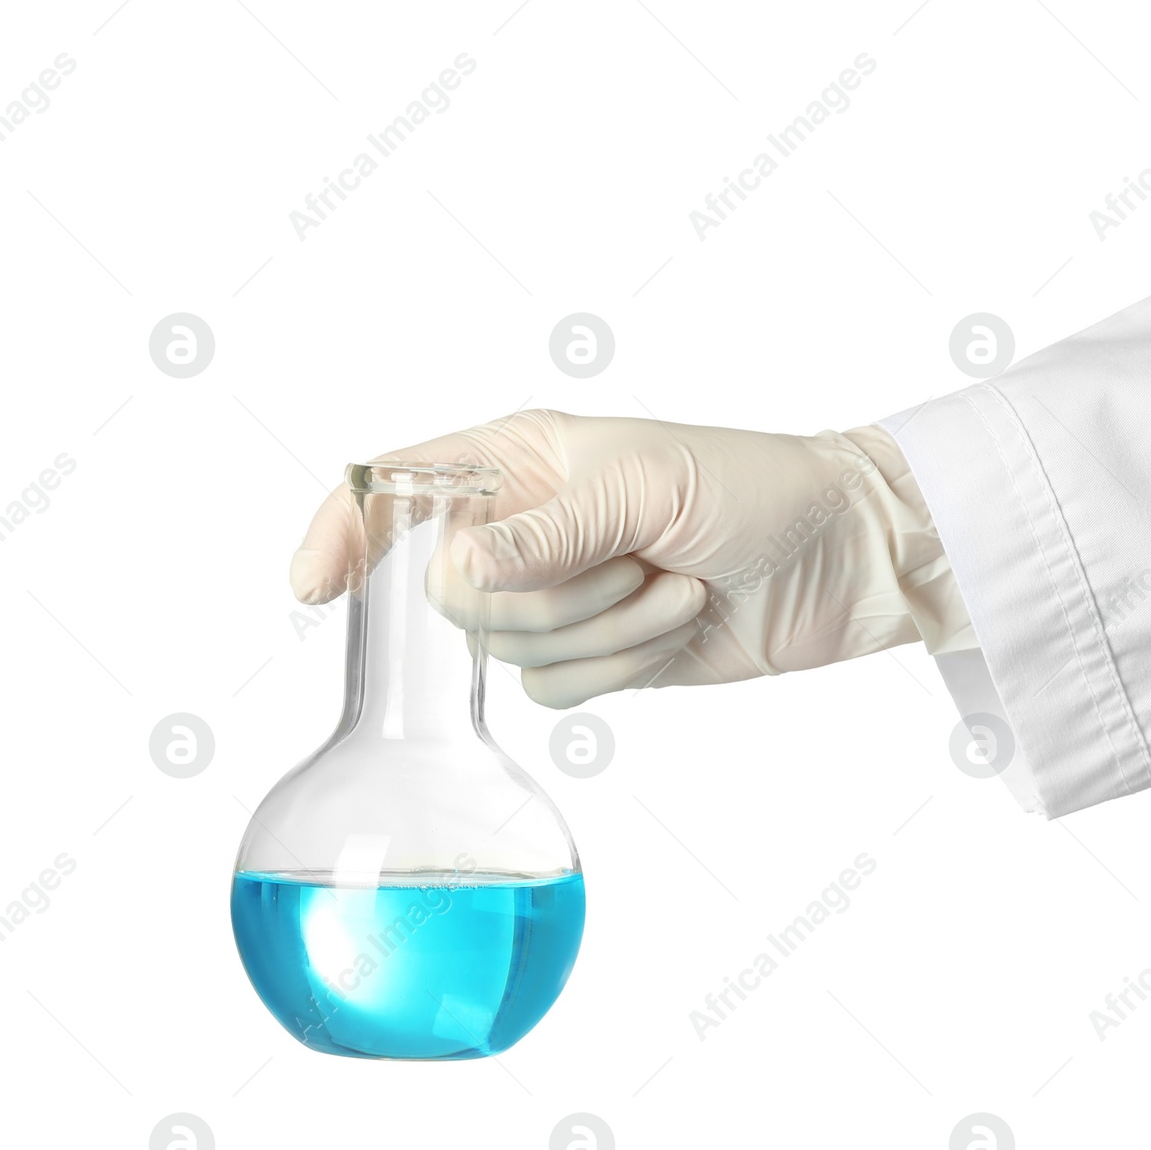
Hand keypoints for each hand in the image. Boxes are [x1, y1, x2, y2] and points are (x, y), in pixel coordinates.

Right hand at [290, 410, 971, 707]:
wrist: (837, 558)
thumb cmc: (754, 487)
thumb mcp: (647, 486)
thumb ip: (545, 532)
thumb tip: (453, 571)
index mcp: (519, 458)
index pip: (394, 489)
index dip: (341, 532)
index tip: (313, 588)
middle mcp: (523, 527)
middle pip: (452, 595)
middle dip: (551, 596)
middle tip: (635, 561)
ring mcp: (557, 597)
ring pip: (504, 650)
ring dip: (604, 629)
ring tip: (673, 584)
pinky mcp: (594, 656)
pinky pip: (553, 691)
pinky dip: (618, 668)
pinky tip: (676, 624)